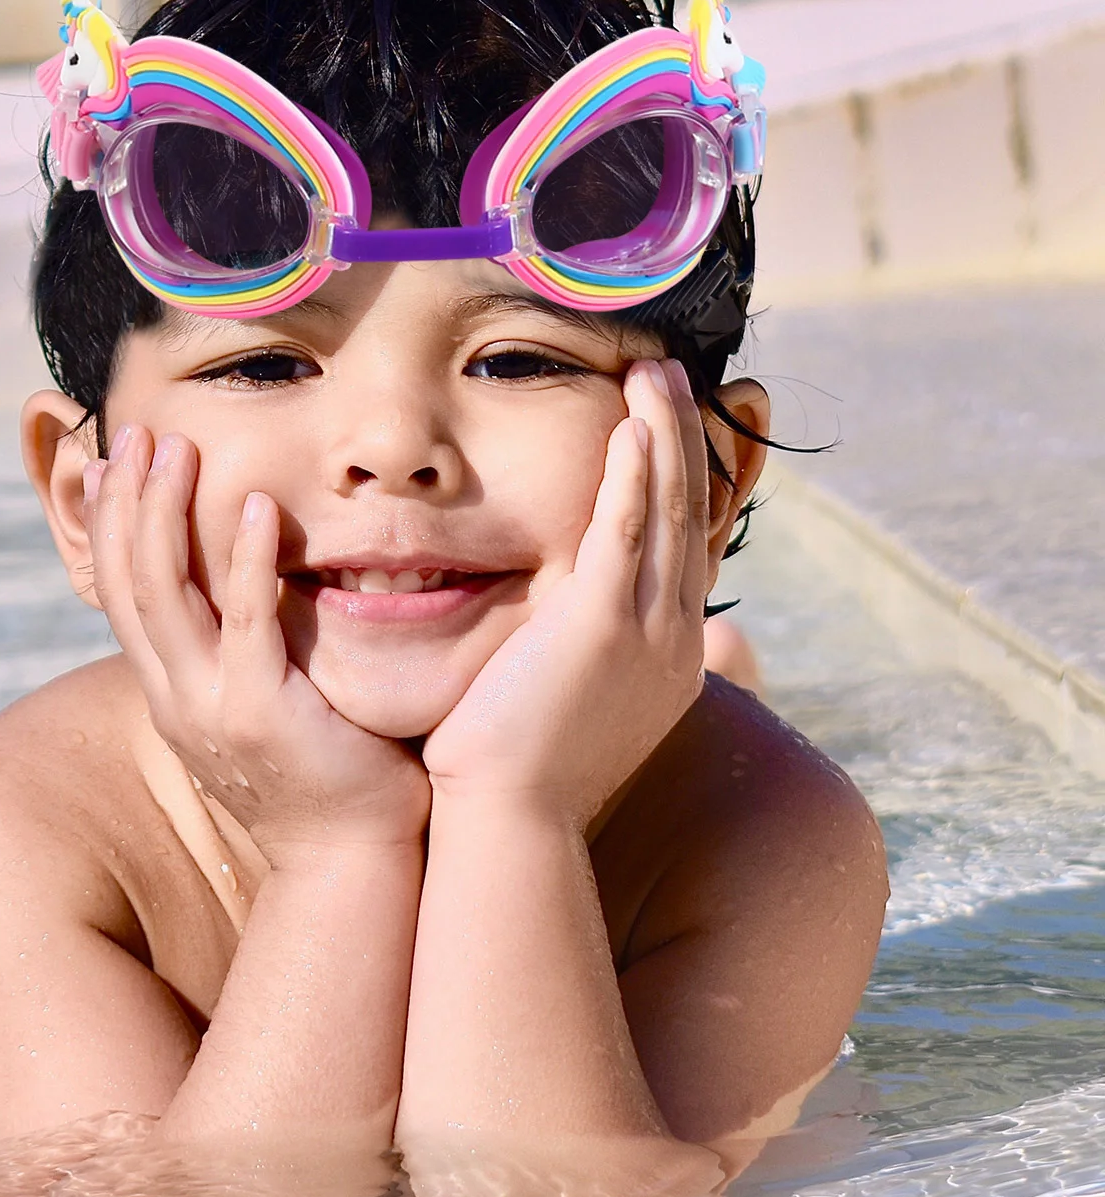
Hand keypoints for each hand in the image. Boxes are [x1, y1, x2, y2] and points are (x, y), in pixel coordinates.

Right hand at [86, 426, 431, 858]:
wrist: (349, 859)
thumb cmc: (321, 776)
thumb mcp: (256, 708)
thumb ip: (238, 652)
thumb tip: (242, 594)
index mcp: (169, 693)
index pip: (119, 593)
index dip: (112, 523)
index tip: (116, 461)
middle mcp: (174, 697)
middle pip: (127, 582)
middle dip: (127, 502)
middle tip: (136, 433)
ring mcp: (210, 707)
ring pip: (164, 593)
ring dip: (166, 514)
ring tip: (178, 449)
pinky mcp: (261, 712)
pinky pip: (243, 621)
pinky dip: (243, 559)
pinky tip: (256, 506)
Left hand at [420, 359, 708, 828]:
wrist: (509, 822)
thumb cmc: (521, 771)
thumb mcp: (572, 705)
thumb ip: (584, 656)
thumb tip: (575, 630)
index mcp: (669, 657)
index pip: (684, 547)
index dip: (684, 480)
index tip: (676, 427)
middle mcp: (673, 640)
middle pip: (687, 516)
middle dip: (684, 439)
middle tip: (673, 376)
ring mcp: (647, 633)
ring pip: (665, 512)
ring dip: (663, 436)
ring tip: (657, 374)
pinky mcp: (602, 627)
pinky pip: (626, 533)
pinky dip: (633, 477)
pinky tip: (632, 429)